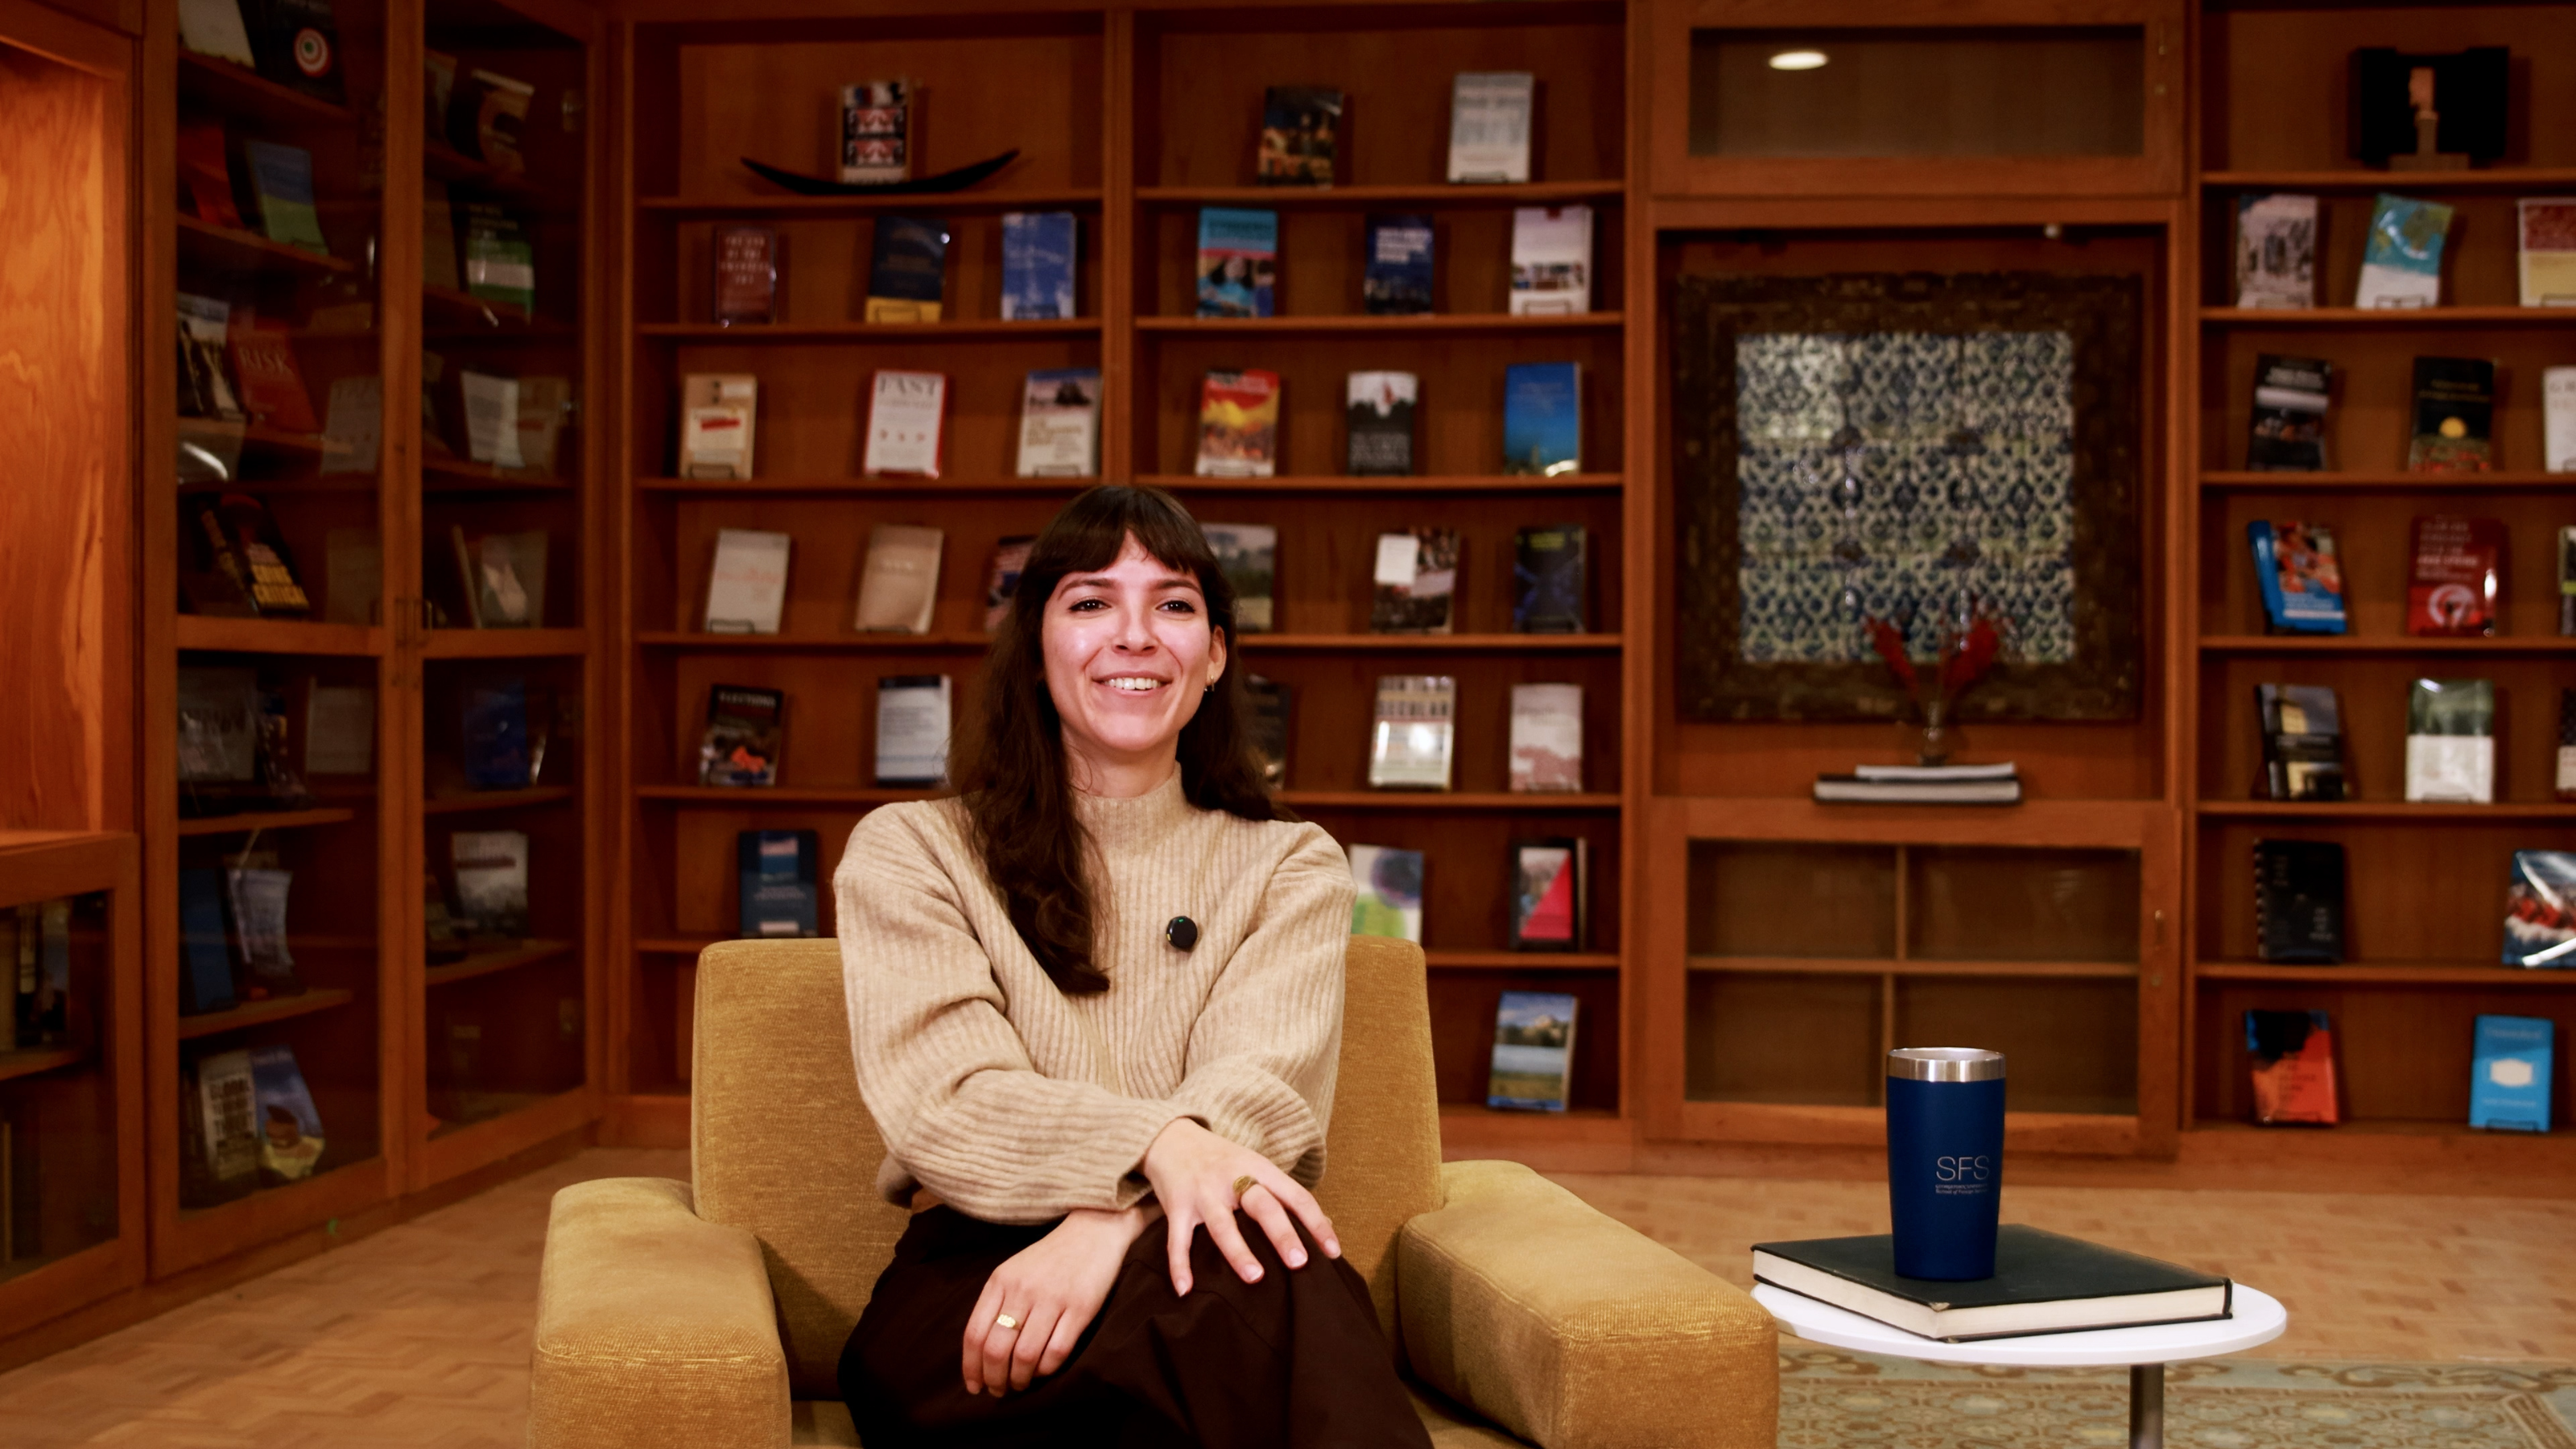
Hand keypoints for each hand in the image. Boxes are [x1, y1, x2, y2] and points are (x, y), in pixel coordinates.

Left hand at [962, 1204, 1150, 1396]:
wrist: (1093, 1230)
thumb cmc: (1050, 1258)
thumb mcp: (1014, 1272)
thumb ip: (997, 1304)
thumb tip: (983, 1353)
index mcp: (1000, 1281)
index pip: (975, 1333)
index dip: (971, 1367)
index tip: (974, 1386)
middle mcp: (1022, 1290)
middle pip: (996, 1349)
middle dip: (994, 1379)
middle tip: (999, 1391)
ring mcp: (1053, 1299)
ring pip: (1025, 1355)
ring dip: (1020, 1379)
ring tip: (1021, 1384)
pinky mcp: (1081, 1308)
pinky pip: (1057, 1351)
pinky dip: (1046, 1370)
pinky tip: (1043, 1370)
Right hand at [1139, 1117, 1339, 1296]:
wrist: (1171, 1137)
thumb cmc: (1223, 1160)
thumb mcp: (1256, 1166)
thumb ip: (1286, 1195)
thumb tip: (1327, 1225)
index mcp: (1259, 1168)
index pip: (1295, 1195)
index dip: (1316, 1223)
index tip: (1333, 1252)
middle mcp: (1232, 1178)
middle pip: (1262, 1206)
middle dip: (1281, 1233)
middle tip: (1299, 1262)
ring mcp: (1203, 1193)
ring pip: (1222, 1224)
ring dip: (1237, 1251)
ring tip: (1254, 1277)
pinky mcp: (1177, 1206)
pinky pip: (1178, 1240)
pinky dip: (1179, 1265)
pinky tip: (1186, 1289)